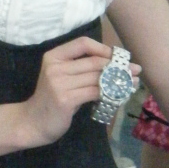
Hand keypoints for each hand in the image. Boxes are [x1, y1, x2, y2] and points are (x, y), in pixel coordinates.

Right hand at [23, 36, 138, 146]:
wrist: (32, 123)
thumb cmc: (50, 100)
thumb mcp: (60, 78)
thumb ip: (79, 69)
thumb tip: (113, 65)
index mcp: (53, 56)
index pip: (83, 44)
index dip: (104, 48)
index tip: (118, 57)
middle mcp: (55, 67)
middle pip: (94, 61)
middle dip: (118, 65)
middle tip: (136, 70)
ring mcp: (59, 83)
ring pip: (98, 78)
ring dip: (119, 80)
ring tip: (133, 82)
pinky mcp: (66, 99)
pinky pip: (95, 92)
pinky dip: (111, 93)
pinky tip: (120, 95)